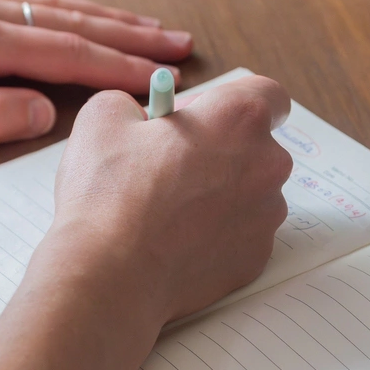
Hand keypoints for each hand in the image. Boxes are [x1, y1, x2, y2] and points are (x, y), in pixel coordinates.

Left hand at [0, 0, 193, 142]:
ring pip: (55, 6)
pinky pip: (29, 2)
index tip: (161, 78)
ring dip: (108, 17)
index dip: (118, 67)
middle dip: (131, 34)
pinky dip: (69, 9)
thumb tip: (42, 114)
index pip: (64, 53)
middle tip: (180, 44)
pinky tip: (81, 16)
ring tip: (150, 27)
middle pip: (72, 21)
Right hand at [49, 75, 292, 322]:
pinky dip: (214, 235)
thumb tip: (142, 118)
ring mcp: (266, 217)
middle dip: (219, 151)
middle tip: (170, 166)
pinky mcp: (255, 259)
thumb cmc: (109, 194)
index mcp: (238, 119)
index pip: (267, 94)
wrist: (109, 276)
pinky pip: (239, 235)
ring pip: (248, 194)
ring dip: (218, 194)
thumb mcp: (102, 118)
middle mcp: (267, 165)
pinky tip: (175, 242)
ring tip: (167, 212)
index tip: (201, 116)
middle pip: (255, 146)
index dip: (229, 102)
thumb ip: (133, 103)